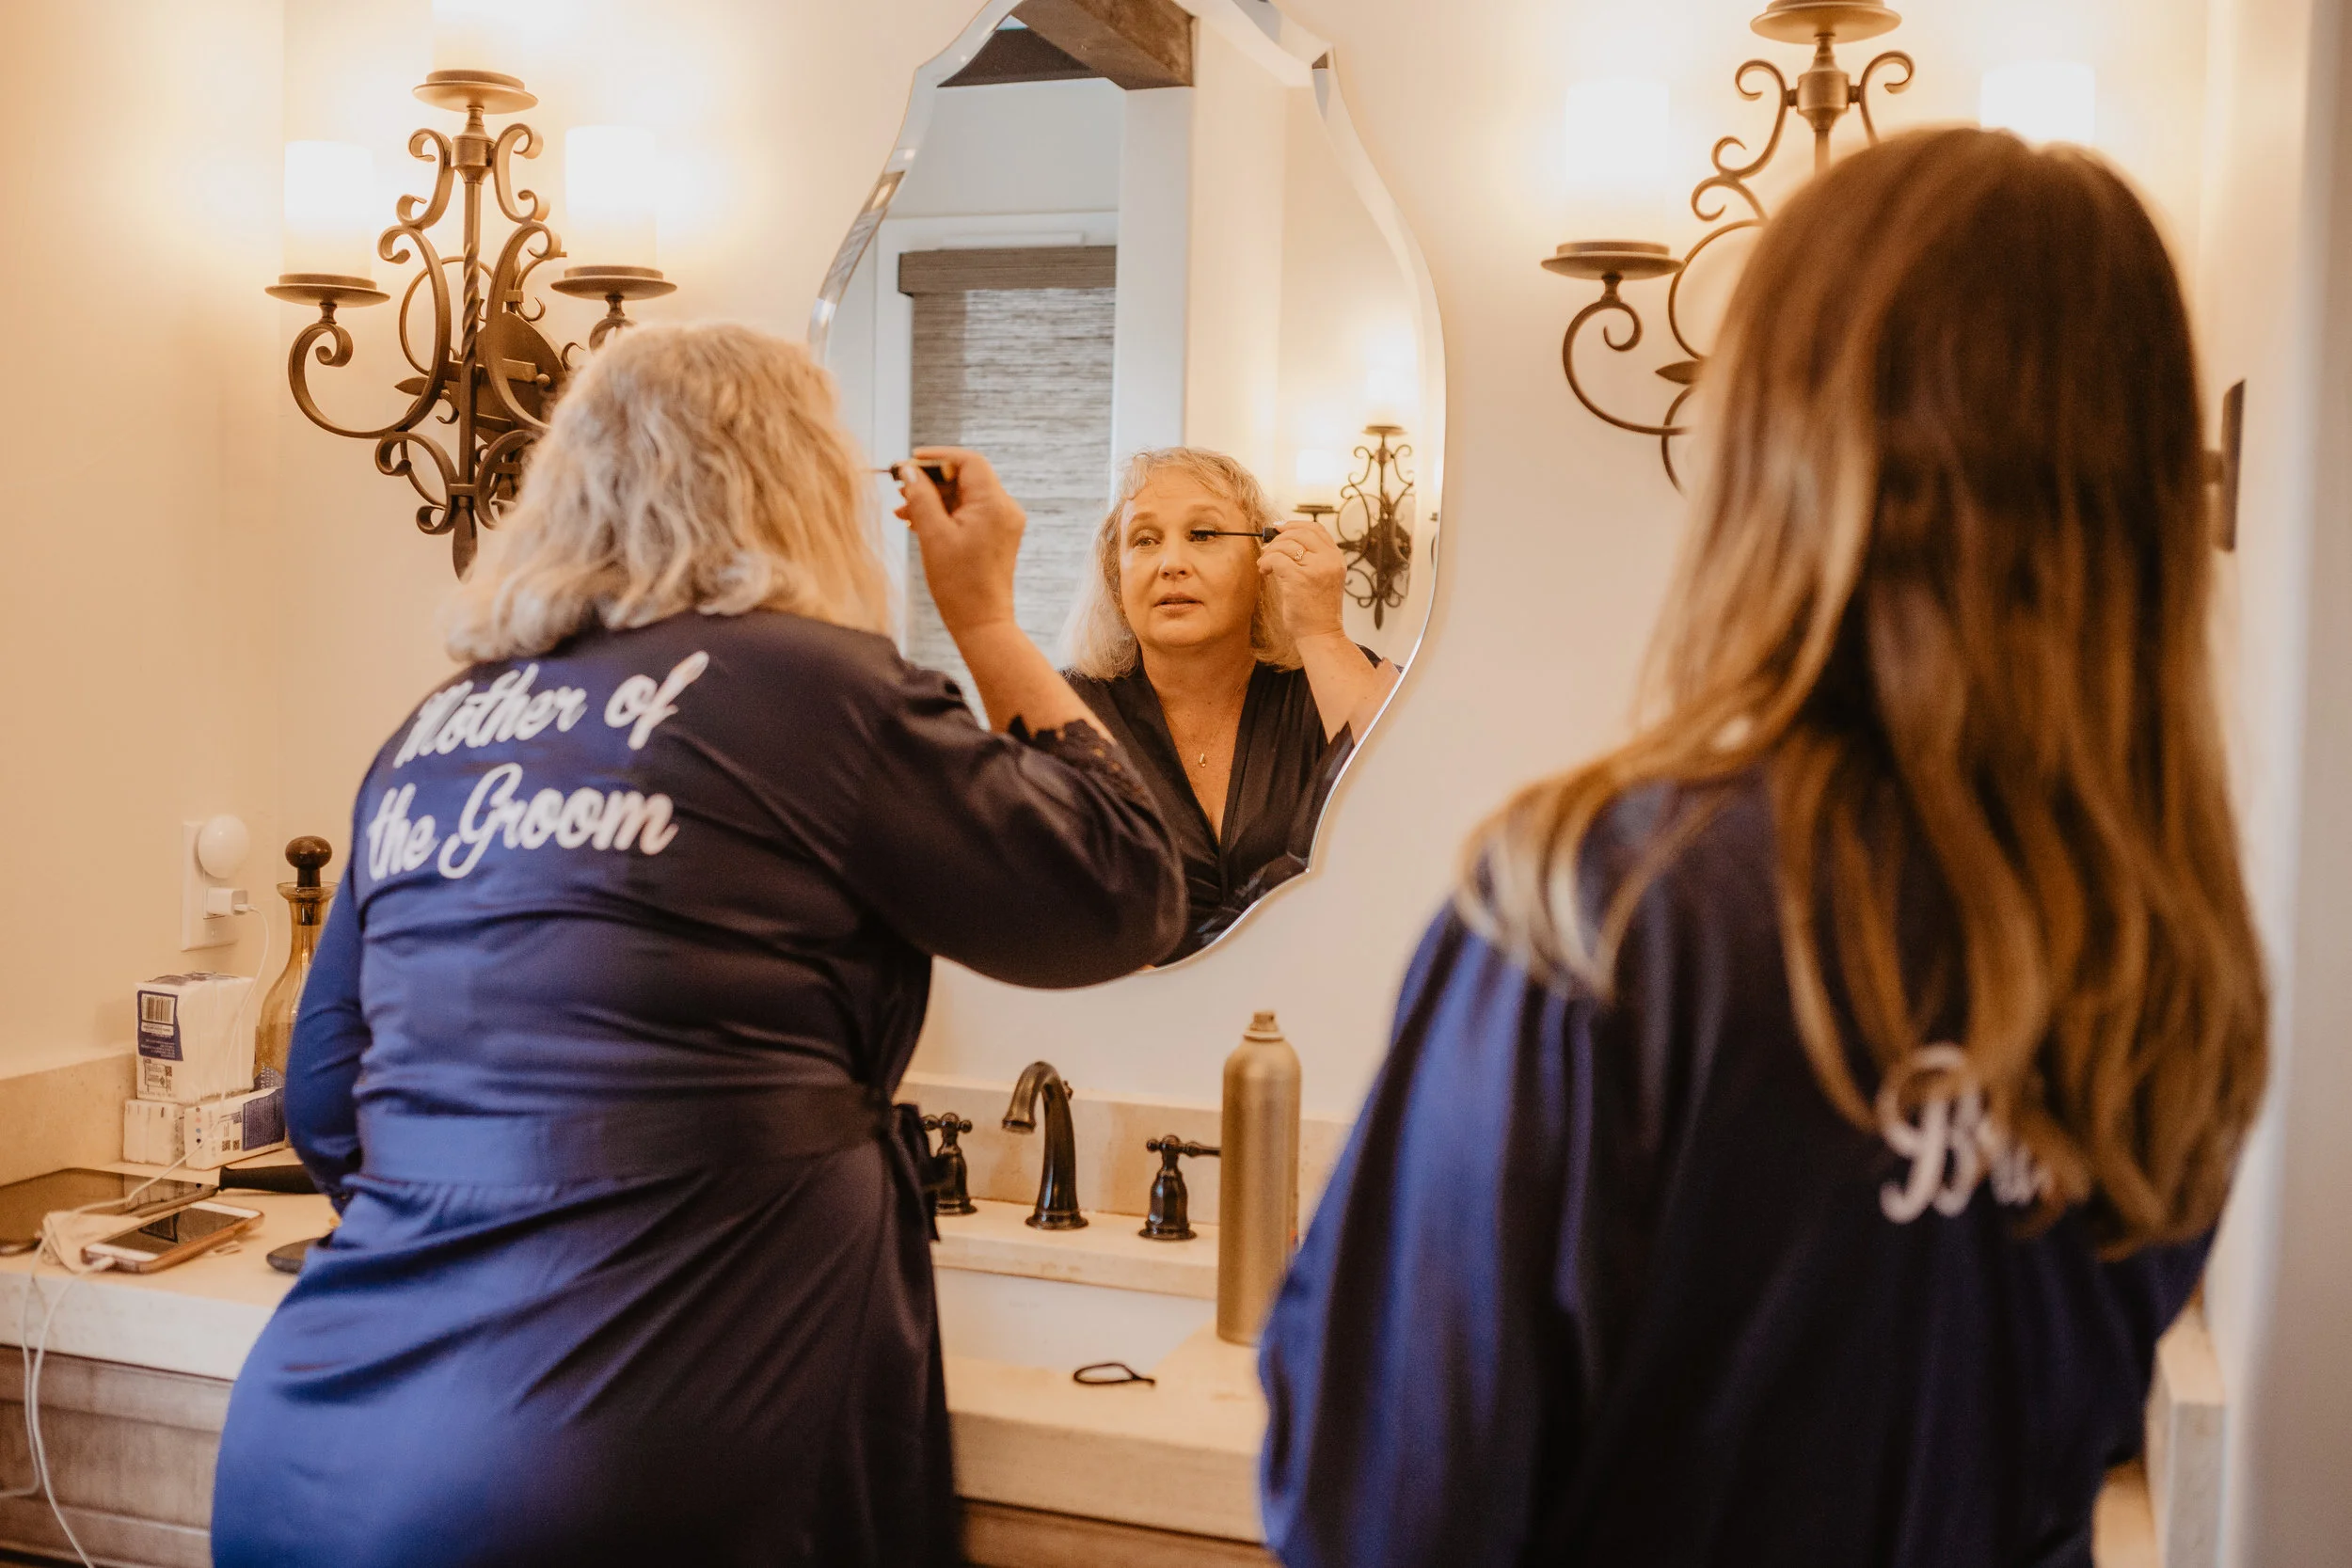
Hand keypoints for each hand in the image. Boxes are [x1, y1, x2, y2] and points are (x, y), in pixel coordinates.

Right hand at [896, 447, 1021, 636]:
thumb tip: (909, 471)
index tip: (910, 461)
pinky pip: (969, 513)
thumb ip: (920, 497)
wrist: (981, 622)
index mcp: (994, 503)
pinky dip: (945, 514)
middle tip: (900, 488)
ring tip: (902, 511)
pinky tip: (918, 523)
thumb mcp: (932, 535)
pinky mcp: (997, 536)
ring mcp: (1003, 522)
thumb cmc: (958, 584)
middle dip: (931, 480)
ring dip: (934, 499)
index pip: (968, 461)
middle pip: (966, 477)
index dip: (937, 457)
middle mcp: (1005, 508)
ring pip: (964, 496)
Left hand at [1257, 520, 1348, 640]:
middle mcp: (1329, 560)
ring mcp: (1316, 569)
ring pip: (1286, 545)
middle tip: (1267, 549)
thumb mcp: (1322, 578)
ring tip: (1264, 565)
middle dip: (1279, 539)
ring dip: (1270, 552)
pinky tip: (1264, 571)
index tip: (1279, 528)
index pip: (1317, 529)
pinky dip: (1266, 562)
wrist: (1321, 634)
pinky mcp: (1300, 579)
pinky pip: (1276, 559)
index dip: (1295, 525)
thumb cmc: (1317, 610)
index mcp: (1336, 558)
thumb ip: (1312, 559)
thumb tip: (1283, 539)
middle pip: (1300, 533)